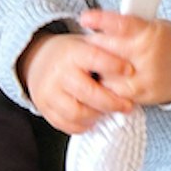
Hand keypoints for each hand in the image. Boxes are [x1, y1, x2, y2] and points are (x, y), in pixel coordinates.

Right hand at [20, 30, 135, 133]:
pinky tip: (92, 119)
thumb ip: (106, 51)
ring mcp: (49, 92)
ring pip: (78, 113)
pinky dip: (83, 125)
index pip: (94, 58)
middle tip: (127, 105)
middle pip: (89, 93)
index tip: (130, 71)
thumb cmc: (69, 54)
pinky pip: (66, 125)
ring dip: (97, 115)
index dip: (114, 65)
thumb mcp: (84, 44)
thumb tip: (133, 61)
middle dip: (112, 102)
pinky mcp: (44, 108)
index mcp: (71, 53)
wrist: (36, 60)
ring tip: (107, 111)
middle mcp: (58, 73)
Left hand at [77, 9, 170, 105]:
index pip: (121, 25)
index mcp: (148, 33)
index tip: (85, 19)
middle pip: (107, 50)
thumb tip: (95, 21)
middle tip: (89, 43)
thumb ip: (124, 25)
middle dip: (93, 46)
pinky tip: (110, 78)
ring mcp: (146, 77)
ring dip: (98, 68)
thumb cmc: (164, 42)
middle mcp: (147, 55)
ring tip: (101, 62)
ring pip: (106, 74)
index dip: (101, 20)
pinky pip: (115, 92)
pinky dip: (108, 85)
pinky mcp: (144, 94)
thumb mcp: (149, 25)